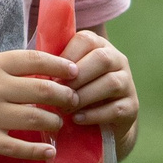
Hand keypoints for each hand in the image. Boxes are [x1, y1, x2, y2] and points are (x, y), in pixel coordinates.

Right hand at [0, 51, 78, 159]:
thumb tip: (21, 76)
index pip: (36, 60)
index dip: (60, 65)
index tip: (74, 71)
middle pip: (44, 90)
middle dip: (65, 97)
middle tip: (72, 102)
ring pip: (37, 119)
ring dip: (54, 123)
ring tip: (58, 126)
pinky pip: (19, 147)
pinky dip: (39, 151)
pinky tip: (50, 153)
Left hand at [62, 29, 136, 156]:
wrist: (101, 124)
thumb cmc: (76, 93)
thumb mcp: (66, 76)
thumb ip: (54, 66)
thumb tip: (31, 69)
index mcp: (99, 46)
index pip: (85, 39)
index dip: (67, 55)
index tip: (51, 74)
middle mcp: (117, 60)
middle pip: (102, 58)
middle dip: (77, 76)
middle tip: (58, 92)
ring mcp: (127, 83)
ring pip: (111, 83)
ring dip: (84, 96)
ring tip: (66, 108)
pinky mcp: (131, 107)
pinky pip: (116, 108)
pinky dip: (94, 115)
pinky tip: (77, 119)